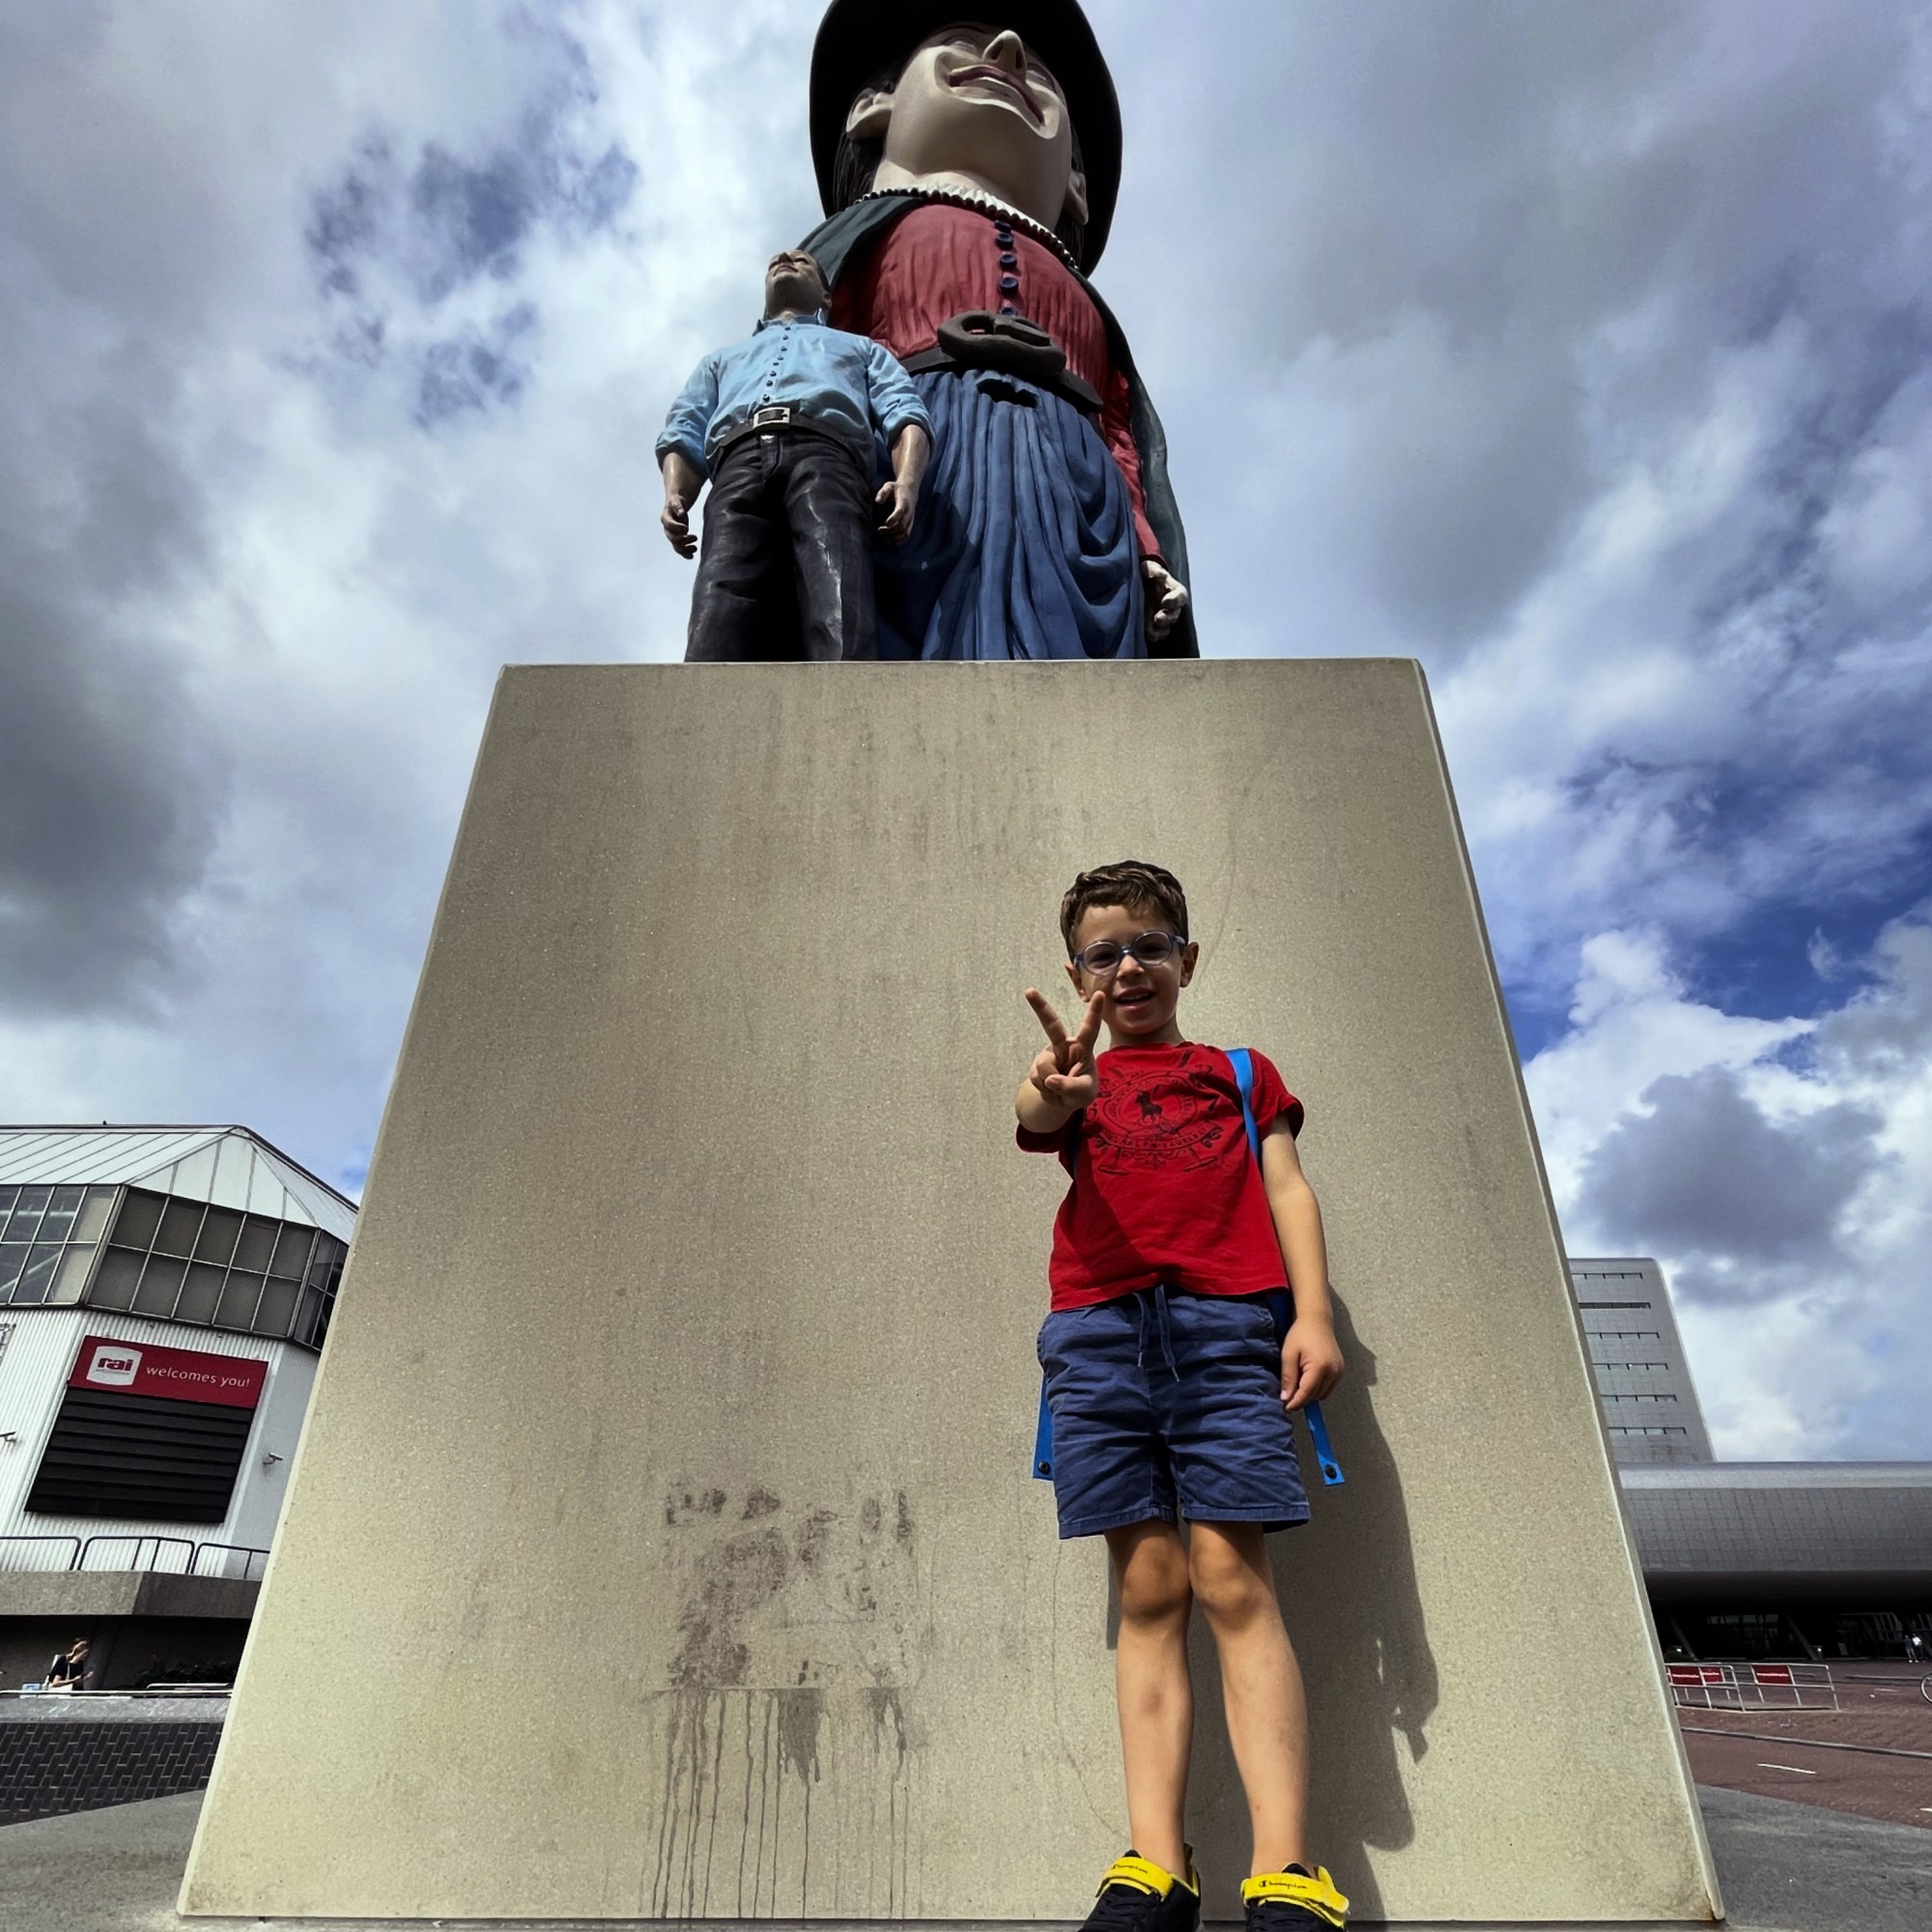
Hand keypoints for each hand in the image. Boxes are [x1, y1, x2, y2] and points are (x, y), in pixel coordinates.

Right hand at [661, 489, 696, 558]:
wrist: (675, 506)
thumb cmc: (676, 502)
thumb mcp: (676, 501)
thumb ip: (678, 507)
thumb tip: (681, 513)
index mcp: (665, 518)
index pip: (669, 525)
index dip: (677, 527)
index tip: (686, 528)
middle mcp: (667, 529)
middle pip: (672, 538)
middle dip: (683, 539)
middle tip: (695, 537)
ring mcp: (671, 535)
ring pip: (676, 546)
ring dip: (685, 549)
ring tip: (695, 548)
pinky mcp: (677, 539)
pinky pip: (679, 549)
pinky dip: (685, 554)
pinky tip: (692, 556)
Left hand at [876, 477, 918, 543]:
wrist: (910, 490)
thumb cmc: (896, 489)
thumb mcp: (888, 486)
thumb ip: (883, 492)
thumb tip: (878, 502)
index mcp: (904, 502)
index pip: (901, 512)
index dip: (894, 519)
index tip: (885, 523)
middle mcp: (909, 512)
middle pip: (902, 525)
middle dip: (890, 530)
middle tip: (879, 530)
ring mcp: (910, 520)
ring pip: (905, 533)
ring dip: (894, 538)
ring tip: (883, 540)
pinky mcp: (910, 525)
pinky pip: (906, 536)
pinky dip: (898, 541)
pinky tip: (889, 541)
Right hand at [1023, 986, 1103, 1109]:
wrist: (1063, 1101)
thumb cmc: (1082, 1091)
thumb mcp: (1084, 1093)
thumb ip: (1071, 1087)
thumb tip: (1050, 1079)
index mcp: (1082, 1048)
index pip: (1090, 1029)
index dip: (1094, 1012)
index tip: (1099, 994)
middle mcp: (1063, 1046)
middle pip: (1051, 1024)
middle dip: (1039, 1007)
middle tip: (1029, 991)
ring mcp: (1048, 1055)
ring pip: (1044, 1067)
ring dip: (1051, 1084)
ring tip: (1059, 1088)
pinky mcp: (1036, 1066)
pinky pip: (1037, 1078)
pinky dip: (1044, 1089)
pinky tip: (1050, 1089)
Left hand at [1143, 560, 1188, 644]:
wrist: (1140, 583)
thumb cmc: (1149, 574)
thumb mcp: (1150, 568)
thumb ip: (1154, 571)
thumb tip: (1157, 574)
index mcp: (1175, 591)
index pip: (1180, 596)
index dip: (1174, 600)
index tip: (1166, 602)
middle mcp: (1172, 607)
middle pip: (1174, 615)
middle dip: (1167, 618)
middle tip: (1158, 619)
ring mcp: (1163, 618)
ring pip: (1166, 628)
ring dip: (1160, 631)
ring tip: (1150, 632)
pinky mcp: (1153, 626)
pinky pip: (1157, 635)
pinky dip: (1151, 636)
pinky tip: (1144, 636)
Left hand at [1279, 1314, 1343, 1411]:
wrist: (1317, 1321)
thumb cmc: (1300, 1335)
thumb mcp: (1288, 1354)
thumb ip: (1288, 1378)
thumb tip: (1285, 1399)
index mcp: (1320, 1367)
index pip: (1307, 1393)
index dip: (1295, 1403)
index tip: (1285, 1408)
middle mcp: (1333, 1371)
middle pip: (1315, 1396)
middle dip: (1301, 1397)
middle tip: (1288, 1391)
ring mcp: (1339, 1371)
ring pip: (1322, 1394)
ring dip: (1310, 1393)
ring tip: (1299, 1379)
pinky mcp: (1340, 1371)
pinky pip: (1328, 1388)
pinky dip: (1318, 1388)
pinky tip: (1308, 1377)